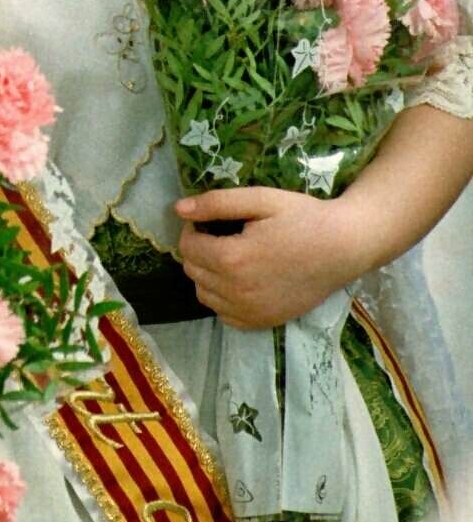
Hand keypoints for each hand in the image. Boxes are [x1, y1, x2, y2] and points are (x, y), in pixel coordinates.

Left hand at [175, 188, 363, 328]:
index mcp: (232, 259)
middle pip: (193, 271)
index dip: (192, 229)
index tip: (208, 220)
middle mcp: (237, 291)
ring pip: (204, 295)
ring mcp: (251, 311)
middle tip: (220, 235)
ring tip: (230, 256)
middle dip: (198, 250)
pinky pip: (224, 315)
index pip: (187, 247)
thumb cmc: (302, 218)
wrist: (343, 248)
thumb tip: (179, 209)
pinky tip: (240, 280)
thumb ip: (216, 203)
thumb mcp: (259, 199)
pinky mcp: (263, 322)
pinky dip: (223, 298)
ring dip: (207, 275)